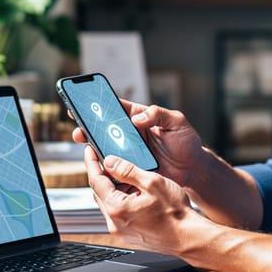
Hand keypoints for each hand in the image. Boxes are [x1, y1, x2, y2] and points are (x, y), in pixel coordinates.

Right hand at [73, 101, 205, 188]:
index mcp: (139, 117)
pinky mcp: (131, 168)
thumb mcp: (177, 121)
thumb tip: (137, 118)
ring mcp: (129, 152)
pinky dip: (105, 166)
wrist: (193, 169)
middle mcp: (131, 134)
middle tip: (79, 128)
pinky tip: (99, 165)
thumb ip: (158, 114)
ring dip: (93, 146)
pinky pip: (114, 166)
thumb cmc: (186, 142)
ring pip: (106, 147)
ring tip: (85, 145)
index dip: (98, 104)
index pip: (116, 107)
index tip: (83, 102)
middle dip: (89, 127)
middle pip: (105, 128)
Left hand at [85, 146, 271, 271]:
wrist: (189, 238)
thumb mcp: (153, 182)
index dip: (92, 162)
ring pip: (108, 203)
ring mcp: (120, 231)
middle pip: (99, 192)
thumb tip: (110, 162)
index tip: (90, 150)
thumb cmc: (176, 213)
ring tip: (127, 175)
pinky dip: (121, 200)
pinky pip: (118, 213)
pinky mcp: (128, 235)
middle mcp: (114, 223)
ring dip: (113, 188)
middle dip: (102, 174)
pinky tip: (135, 193)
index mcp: (117, 208)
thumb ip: (128, 171)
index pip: (96, 180)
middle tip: (107, 158)